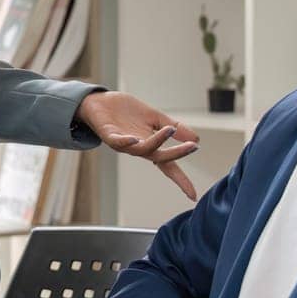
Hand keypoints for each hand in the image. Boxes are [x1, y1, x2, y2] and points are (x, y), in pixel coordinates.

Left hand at [77, 90, 200, 200]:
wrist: (99, 102)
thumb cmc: (125, 111)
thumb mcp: (155, 117)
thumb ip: (174, 128)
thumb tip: (196, 139)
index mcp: (150, 144)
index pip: (169, 164)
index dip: (181, 179)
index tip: (193, 195)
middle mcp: (138, 148)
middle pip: (160, 157)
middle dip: (177, 153)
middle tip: (193, 147)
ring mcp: (124, 143)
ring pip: (143, 149)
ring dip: (157, 141)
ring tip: (170, 129)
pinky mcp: (109, 135)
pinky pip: (118, 142)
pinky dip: (126, 142)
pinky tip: (134, 138)